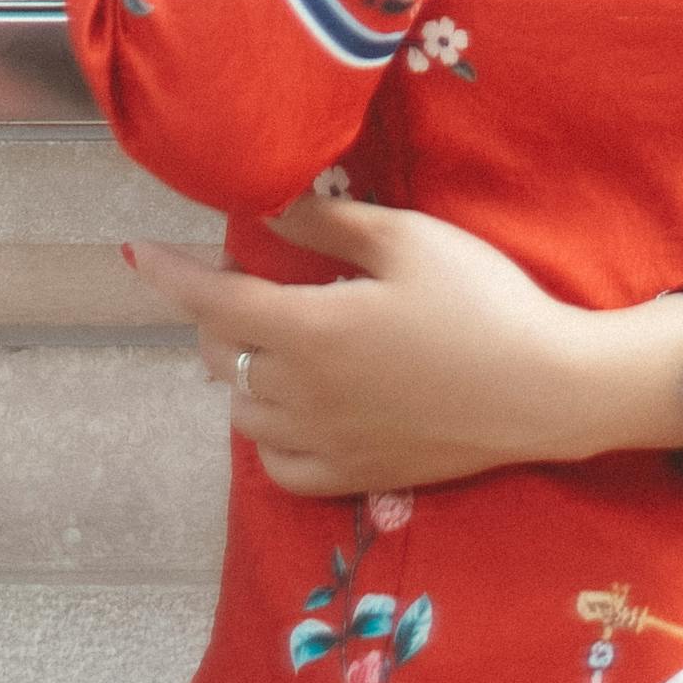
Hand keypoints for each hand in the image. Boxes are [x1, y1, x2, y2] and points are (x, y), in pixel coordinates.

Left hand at [127, 196, 678, 497]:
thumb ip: (325, 226)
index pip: (212, 303)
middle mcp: (303, 395)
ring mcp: (328, 444)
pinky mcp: (357, 477)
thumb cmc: (480, 301)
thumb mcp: (405, 241)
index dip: (170, 276)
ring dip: (244, 373)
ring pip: (246, 413)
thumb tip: (264, 205)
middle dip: (220, 315)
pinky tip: (294, 410)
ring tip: (275, 341)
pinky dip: (270, 437)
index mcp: (309, 330)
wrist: (544, 389)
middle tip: (254, 280)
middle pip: (224, 357)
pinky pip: (280, 468)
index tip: (138, 253)